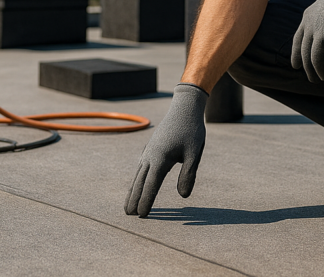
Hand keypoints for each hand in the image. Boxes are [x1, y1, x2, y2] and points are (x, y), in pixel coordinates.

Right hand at [124, 83, 207, 217]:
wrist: (184, 107)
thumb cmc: (192, 130)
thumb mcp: (194, 153)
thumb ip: (188, 174)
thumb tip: (183, 196)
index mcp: (161, 158)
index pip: (151, 185)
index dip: (146, 200)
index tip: (142, 215)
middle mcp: (151, 155)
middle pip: (140, 182)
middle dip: (134, 199)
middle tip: (129, 216)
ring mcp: (148, 151)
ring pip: (138, 175)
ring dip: (133, 191)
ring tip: (128, 206)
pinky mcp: (150, 147)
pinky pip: (141, 167)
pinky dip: (137, 179)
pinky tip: (137, 185)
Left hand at [291, 0, 323, 82]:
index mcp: (309, 13)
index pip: (298, 35)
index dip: (296, 49)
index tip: (296, 62)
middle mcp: (307, 21)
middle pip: (300, 46)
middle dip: (300, 62)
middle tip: (305, 74)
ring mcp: (313, 27)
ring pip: (307, 54)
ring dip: (311, 69)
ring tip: (316, 79)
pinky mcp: (322, 34)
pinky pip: (317, 56)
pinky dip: (319, 67)